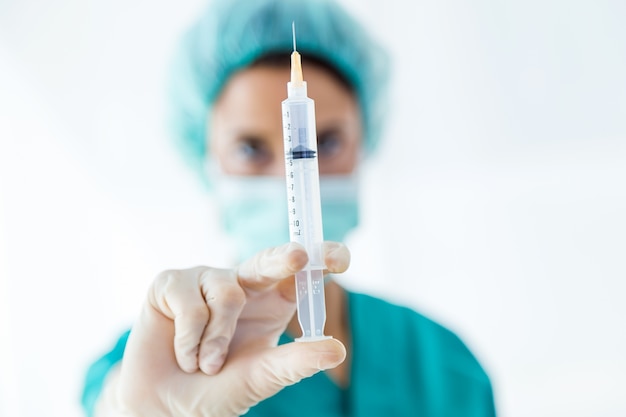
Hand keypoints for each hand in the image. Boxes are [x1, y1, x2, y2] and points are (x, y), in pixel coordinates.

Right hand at [113, 242, 348, 416]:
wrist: (165, 405)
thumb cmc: (218, 389)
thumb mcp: (262, 377)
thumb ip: (296, 362)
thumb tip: (339, 350)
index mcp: (273, 301)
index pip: (302, 274)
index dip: (321, 258)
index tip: (341, 259)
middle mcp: (243, 284)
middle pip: (268, 261)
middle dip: (283, 259)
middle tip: (297, 257)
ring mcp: (206, 279)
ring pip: (228, 294)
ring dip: (216, 341)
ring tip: (204, 364)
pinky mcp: (172, 283)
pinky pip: (190, 304)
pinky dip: (188, 340)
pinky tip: (183, 352)